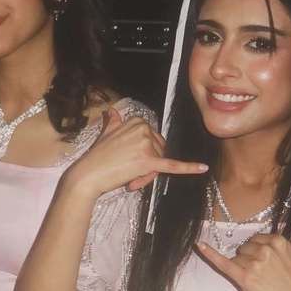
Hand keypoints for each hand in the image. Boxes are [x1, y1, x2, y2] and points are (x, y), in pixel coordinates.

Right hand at [63, 106, 207, 198]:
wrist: (87, 175)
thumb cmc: (97, 157)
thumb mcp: (106, 134)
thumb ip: (113, 122)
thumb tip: (112, 111)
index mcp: (137, 121)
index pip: (154, 140)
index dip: (145, 153)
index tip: (128, 160)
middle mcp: (144, 129)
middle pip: (159, 151)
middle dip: (148, 166)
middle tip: (128, 173)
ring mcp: (146, 144)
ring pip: (160, 163)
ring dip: (147, 175)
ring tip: (129, 179)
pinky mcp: (148, 161)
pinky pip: (172, 165)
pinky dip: (189, 168)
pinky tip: (203, 168)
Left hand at [197, 210, 290, 290]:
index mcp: (278, 240)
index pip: (258, 239)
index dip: (261, 252)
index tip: (271, 265)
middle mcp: (264, 249)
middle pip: (246, 248)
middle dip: (252, 259)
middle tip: (267, 276)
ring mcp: (253, 264)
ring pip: (238, 258)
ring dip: (244, 267)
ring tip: (261, 282)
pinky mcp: (244, 279)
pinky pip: (222, 263)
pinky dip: (210, 254)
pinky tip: (199, 245)